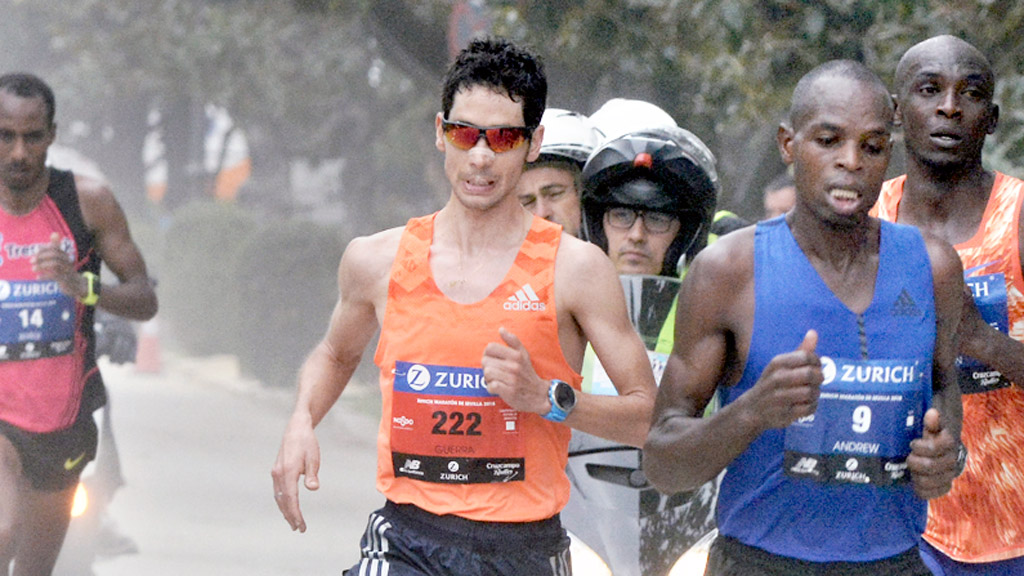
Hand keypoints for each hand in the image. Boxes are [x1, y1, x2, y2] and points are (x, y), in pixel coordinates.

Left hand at [31, 232, 84, 297]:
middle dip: (41, 256)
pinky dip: (45, 276)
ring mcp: (67, 270)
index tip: (35, 252)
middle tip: (31, 261)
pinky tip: (38, 277)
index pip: (55, 248)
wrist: (76, 285)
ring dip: (42, 266)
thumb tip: (54, 233)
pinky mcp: (65, 280)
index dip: (44, 249)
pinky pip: (55, 276)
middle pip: (55, 254)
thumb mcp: (62, 258)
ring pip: (55, 264)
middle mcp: (67, 262)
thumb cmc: (66, 270)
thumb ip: (57, 246)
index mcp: (65, 256)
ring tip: (33, 269)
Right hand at [270, 417, 320, 531]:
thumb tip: (313, 489)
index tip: (301, 525)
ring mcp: (275, 473)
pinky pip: (278, 491)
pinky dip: (282, 502)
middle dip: (291, 516)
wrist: (296, 428)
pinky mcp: (276, 472)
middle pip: (283, 501)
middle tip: (299, 529)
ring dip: (285, 511)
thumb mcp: (313, 457)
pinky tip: (287, 508)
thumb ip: (312, 474)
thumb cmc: (307, 442)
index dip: (296, 514)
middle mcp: (278, 474)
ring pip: (279, 497)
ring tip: (293, 523)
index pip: (291, 498)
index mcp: (288, 471)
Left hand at [481, 327, 549, 413]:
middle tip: (496, 372)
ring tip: (497, 380)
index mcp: (516, 355)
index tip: (494, 360)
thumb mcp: (523, 354)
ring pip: (487, 373)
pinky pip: (491, 386)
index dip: (488, 354)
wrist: (538, 394)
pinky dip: (491, 388)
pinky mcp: (509, 391)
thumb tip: (500, 329)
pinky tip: (498, 388)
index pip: (490, 347)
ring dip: (489, 378)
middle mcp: (514, 366)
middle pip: (485, 361)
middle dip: (488, 367)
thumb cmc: (527, 373)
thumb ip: (512, 340)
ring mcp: (512, 379)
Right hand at [746, 330, 822, 430]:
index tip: (815, 367)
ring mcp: (780, 397)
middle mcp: (777, 378)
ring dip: (815, 394)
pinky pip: (809, 408)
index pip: (807, 357)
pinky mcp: (784, 414)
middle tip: (815, 382)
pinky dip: (811, 407)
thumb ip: (800, 351)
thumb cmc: (771, 383)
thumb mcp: (781, 365)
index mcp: (777, 363)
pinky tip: (805, 405)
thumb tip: (813, 333)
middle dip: (818, 378)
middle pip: (811, 374)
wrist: (752, 409)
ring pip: (811, 392)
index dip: (817, 362)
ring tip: (809, 394)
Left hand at [907, 408, 957, 499]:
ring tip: (912, 470)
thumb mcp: (929, 426)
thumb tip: (932, 413)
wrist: (939, 446)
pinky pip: (937, 493)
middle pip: (934, 466)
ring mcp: (950, 473)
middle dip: (916, 462)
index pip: (942, 446)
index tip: (913, 444)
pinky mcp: (945, 484)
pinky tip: (916, 484)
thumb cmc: (930, 434)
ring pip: (936, 481)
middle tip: (909, 458)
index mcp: (950, 442)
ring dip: (919, 476)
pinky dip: (925, 490)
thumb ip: (932, 421)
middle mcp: (954, 459)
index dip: (925, 447)